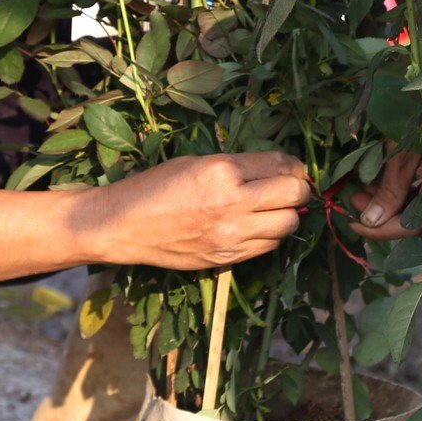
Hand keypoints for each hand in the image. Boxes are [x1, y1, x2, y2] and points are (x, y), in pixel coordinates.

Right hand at [84, 151, 310, 269]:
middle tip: (290, 187)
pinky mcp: (227, 258)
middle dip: (298, 189)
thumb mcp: (196, 162)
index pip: (282, 166)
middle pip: (294, 195)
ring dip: (287, 214)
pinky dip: (271, 235)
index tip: (293, 168)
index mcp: (223, 170)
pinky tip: (257, 226)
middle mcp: (232, 202)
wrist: (123, 226)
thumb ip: (237, 166)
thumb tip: (277, 170)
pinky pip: (268, 246)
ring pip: (288, 225)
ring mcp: (231, 235)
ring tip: (273, 209)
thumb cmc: (155, 186)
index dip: (294, 166)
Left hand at [344, 146, 421, 241]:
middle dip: (382, 216)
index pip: (414, 225)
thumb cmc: (420, 124)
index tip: (354, 224)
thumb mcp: (401, 156)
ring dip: (388, 206)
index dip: (382, 230)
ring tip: (362, 193)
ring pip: (417, 210)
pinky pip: (421, 197)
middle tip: (355, 202)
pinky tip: (378, 187)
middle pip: (416, 220)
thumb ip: (390, 191)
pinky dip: (399, 196)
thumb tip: (370, 221)